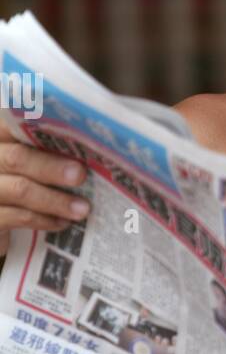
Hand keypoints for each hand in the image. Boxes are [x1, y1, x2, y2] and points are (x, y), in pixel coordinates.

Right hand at [0, 120, 90, 257]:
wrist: (1, 227)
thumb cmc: (24, 189)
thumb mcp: (34, 167)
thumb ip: (50, 154)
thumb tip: (90, 153)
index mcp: (0, 140)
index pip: (15, 125)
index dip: (42, 127)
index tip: (74, 134)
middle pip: (17, 157)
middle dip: (52, 167)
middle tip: (80, 174)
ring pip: (19, 189)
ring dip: (55, 200)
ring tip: (82, 208)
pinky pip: (17, 217)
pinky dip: (44, 220)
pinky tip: (63, 222)